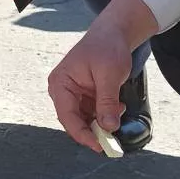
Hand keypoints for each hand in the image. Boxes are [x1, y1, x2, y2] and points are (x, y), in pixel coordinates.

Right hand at [48, 0, 157, 152]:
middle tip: (112, 142)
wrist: (114, 33)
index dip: (82, 134)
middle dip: (93, 131)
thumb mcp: (109, 75)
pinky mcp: (84, 96)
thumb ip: (107, 102)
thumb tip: (108, 127)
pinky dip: (105, 115)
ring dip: (101, 123)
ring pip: (85, 120)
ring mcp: (73, 94)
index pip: (67, 116)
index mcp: (61, 83)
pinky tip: (117, 107)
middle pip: (74, 121)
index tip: (99, 145)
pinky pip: (92, 113)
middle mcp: (62, 91)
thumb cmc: (107, 47)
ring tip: (118, 113)